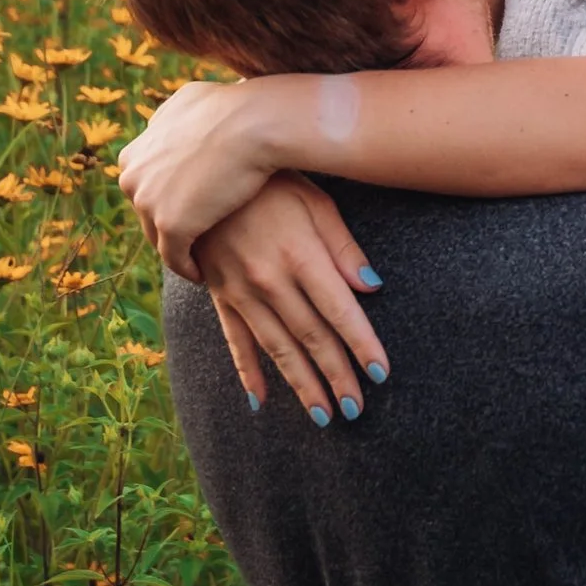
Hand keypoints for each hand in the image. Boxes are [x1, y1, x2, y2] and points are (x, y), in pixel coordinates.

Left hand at [118, 77, 292, 271]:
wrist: (253, 122)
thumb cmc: (232, 108)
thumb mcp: (188, 102)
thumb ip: (170, 120)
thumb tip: (166, 124)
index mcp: (134, 152)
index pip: (146, 188)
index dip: (169, 200)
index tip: (191, 210)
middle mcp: (132, 176)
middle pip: (149, 215)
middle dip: (171, 225)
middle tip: (197, 238)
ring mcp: (147, 201)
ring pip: (159, 238)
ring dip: (178, 249)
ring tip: (202, 258)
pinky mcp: (169, 224)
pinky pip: (174, 257)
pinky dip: (188, 267)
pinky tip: (204, 272)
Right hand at [197, 176, 388, 424]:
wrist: (204, 170)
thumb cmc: (271, 180)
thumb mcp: (315, 200)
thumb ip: (343, 247)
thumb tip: (373, 288)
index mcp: (300, 255)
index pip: (340, 311)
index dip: (362, 345)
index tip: (381, 374)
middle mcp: (269, 279)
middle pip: (311, 337)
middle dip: (336, 376)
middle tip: (356, 410)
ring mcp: (240, 290)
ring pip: (277, 347)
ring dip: (301, 384)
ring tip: (324, 415)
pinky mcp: (219, 293)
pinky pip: (235, 340)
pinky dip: (248, 372)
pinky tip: (261, 400)